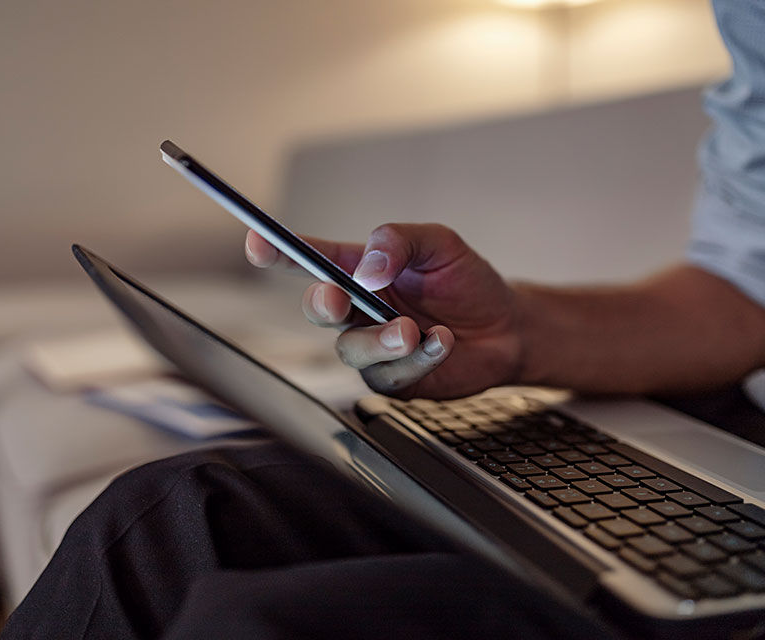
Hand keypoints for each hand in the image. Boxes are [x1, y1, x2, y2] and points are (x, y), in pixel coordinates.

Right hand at [245, 223, 523, 398]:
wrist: (508, 328)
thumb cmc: (467, 282)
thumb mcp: (439, 243)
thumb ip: (399, 241)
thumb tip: (368, 267)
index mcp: (360, 271)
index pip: (311, 259)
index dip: (278, 252)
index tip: (257, 243)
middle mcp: (360, 311)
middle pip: (318, 308)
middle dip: (322, 303)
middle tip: (340, 297)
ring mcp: (374, 348)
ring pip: (351, 349)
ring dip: (380, 339)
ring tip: (414, 330)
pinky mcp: (393, 381)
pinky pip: (388, 376)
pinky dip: (417, 358)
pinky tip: (441, 341)